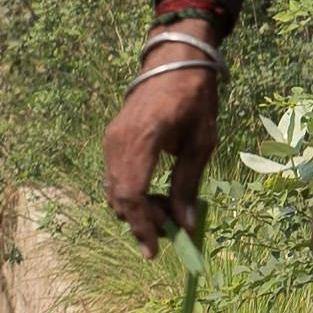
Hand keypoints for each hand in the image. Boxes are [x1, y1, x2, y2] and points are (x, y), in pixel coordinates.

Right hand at [104, 58, 223, 247]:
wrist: (174, 61)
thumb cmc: (195, 98)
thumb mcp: (201, 142)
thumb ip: (189, 184)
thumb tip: (184, 225)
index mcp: (143, 139)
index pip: (132, 195)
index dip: (141, 227)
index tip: (154, 251)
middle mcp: (118, 140)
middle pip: (119, 197)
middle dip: (140, 223)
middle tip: (167, 235)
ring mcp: (111, 139)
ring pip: (114, 190)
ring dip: (135, 210)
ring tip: (166, 213)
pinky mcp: (111, 139)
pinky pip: (114, 177)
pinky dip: (130, 194)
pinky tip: (154, 197)